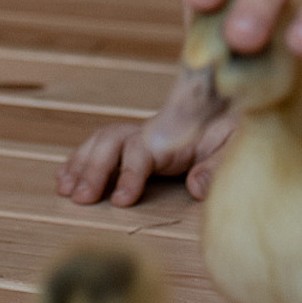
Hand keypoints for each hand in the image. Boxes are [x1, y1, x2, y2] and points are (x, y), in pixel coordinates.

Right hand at [55, 104, 239, 206]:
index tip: (121, 201)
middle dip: (94, 170)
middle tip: (82, 199)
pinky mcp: (141, 145)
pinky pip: (103, 147)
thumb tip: (195, 187)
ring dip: (82, 164)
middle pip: (112, 142)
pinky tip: (65, 179)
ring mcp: (143, 137)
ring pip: (102, 142)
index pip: (140, 150)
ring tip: (65, 190)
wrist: (235, 101)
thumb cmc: (237, 123)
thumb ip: (218, 163)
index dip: (129, 174)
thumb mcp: (236, 141)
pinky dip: (81, 160)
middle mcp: (151, 132)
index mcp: (172, 134)